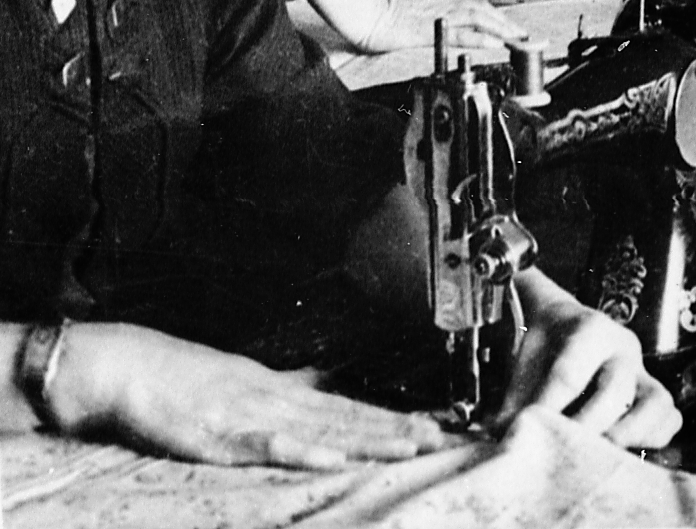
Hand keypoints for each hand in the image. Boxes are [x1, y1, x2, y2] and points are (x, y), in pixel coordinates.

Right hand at [46, 322, 444, 467]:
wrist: (127, 365)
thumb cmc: (179, 377)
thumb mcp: (240, 381)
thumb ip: (282, 388)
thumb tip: (319, 385)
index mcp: (278, 389)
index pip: (346, 406)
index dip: (389, 417)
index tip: (431, 424)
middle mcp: (274, 397)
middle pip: (346, 416)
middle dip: (395, 428)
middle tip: (442, 436)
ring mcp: (250, 413)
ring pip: (321, 427)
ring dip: (368, 437)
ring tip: (409, 445)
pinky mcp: (221, 433)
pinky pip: (267, 444)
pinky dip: (301, 449)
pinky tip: (332, 455)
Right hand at [357, 0, 526, 55]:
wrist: (360, 12)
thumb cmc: (377, 14)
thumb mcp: (406, 12)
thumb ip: (423, 16)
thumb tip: (431, 22)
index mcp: (435, 0)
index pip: (473, 4)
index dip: (493, 14)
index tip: (508, 25)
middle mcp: (440, 3)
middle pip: (482, 8)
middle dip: (504, 21)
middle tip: (524, 35)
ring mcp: (436, 14)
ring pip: (478, 17)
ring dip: (501, 27)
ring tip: (518, 39)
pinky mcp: (430, 29)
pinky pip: (461, 33)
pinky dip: (481, 37)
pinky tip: (495, 44)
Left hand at [496, 271, 681, 449]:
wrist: (564, 320)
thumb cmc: (544, 341)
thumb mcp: (524, 358)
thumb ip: (511, 398)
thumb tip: (496, 436)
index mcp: (589, 328)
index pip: (569, 373)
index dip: (547, 406)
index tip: (527, 428)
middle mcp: (623, 346)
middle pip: (613, 389)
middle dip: (586, 424)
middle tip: (562, 446)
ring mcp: (644, 369)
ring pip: (656, 401)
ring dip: (629, 432)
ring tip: (599, 453)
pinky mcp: (655, 392)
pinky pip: (670, 417)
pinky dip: (655, 436)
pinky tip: (626, 448)